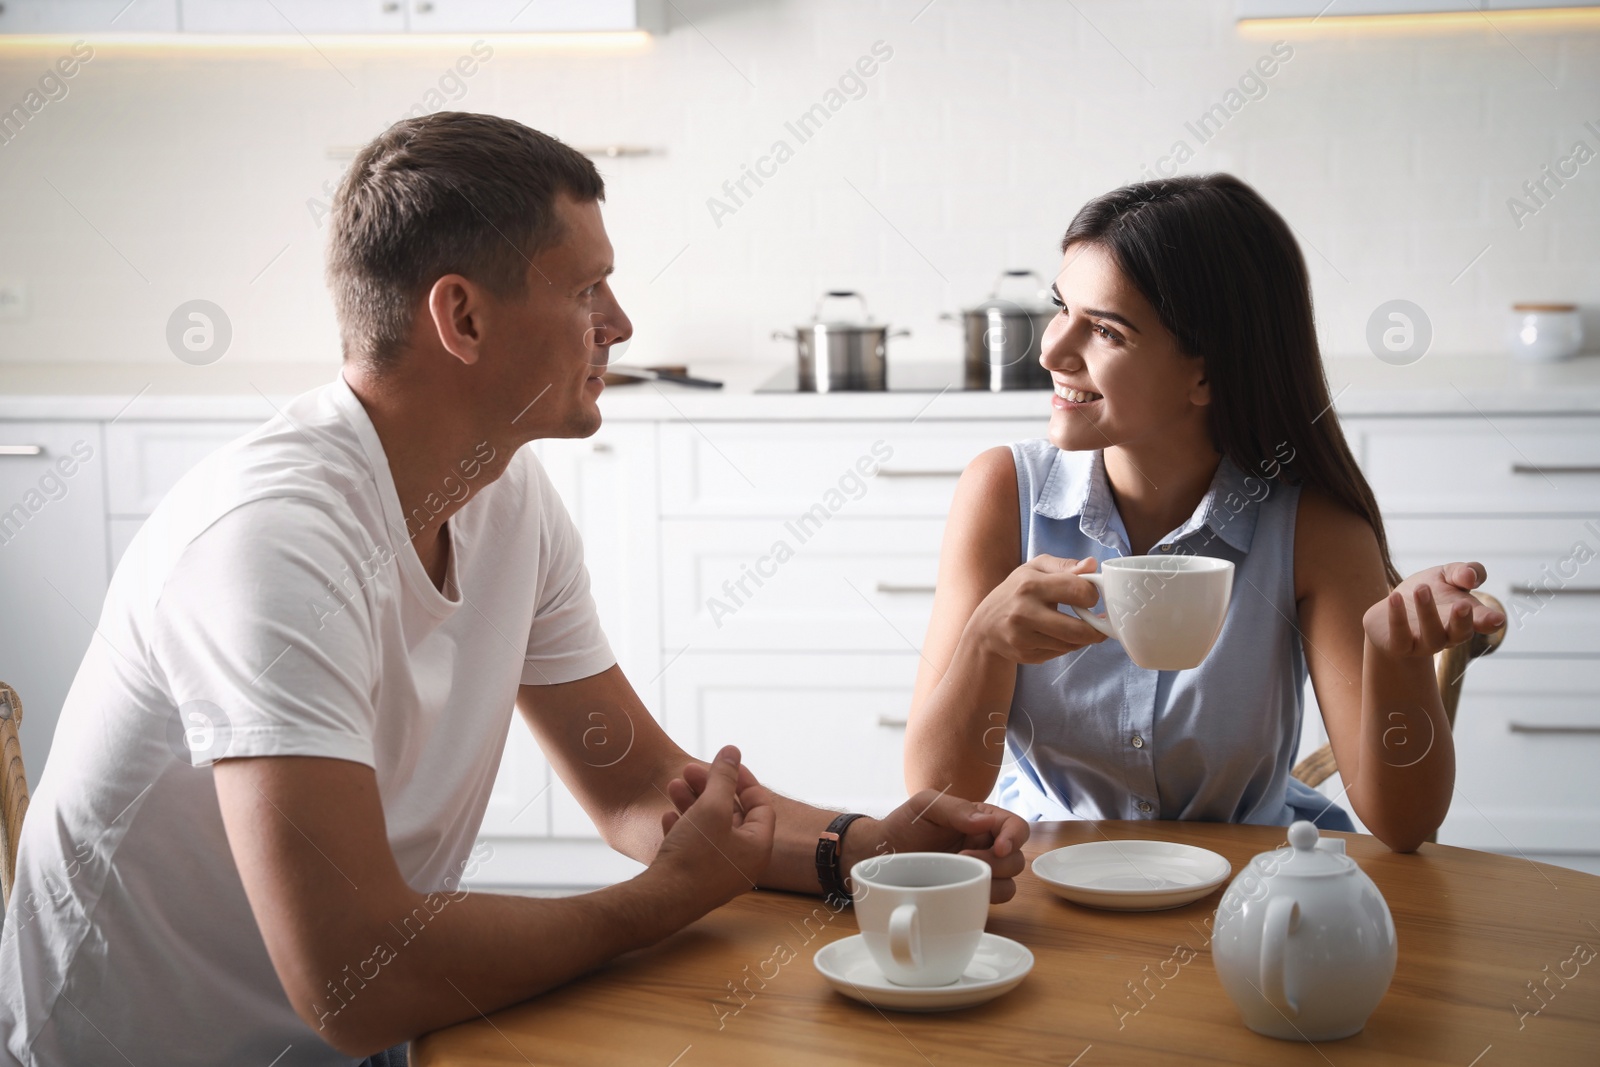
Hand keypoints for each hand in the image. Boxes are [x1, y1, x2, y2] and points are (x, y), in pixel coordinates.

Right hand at [652, 745, 775, 910]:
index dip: (742, 779)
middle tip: (688, 770)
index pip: (760, 804)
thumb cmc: (694, 856)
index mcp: (758, 847)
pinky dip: (683, 828)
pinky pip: (694, 847)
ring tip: (671, 786)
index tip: (723, 763)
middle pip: (731, 814)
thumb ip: (723, 777)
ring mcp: (719, 873)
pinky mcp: (695, 880)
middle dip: (709, 789)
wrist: (662, 901)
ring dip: (692, 804)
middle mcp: (743, 862)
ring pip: (709, 829)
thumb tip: (732, 751)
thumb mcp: (711, 807)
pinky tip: (666, 817)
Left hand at [843, 791, 1029, 903]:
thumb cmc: (902, 825)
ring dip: (992, 880)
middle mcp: (985, 845)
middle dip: (998, 862)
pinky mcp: (969, 893)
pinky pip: (992, 900)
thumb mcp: (925, 805)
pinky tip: (961, 890)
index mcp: (981, 819)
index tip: (998, 847)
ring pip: (1010, 882)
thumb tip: (987, 822)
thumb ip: (956, 808)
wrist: (878, 856)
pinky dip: (984, 897)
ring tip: (959, 873)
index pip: (1014, 826)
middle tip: (965, 858)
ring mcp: (978, 872)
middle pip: (1016, 857)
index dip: (1014, 836)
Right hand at [967, 554, 1107, 663]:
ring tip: (1081, 627)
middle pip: (1078, 629)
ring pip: (1071, 644)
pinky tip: (1061, 636)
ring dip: (1083, 638)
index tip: (1092, 596)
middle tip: (1100, 623)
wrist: (985, 626)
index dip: (1093, 594)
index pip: (1078, 590)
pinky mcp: (1025, 654)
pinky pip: (1060, 653)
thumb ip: (1064, 566)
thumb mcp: (1034, 569)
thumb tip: (1092, 564)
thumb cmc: (1015, 592)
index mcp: (1030, 584)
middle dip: (1097, 628)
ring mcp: (1023, 637)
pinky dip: (1067, 646)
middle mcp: (1024, 612)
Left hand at [1362, 561, 1505, 659]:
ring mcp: (1424, 643)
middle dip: (1463, 621)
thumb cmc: (1426, 592)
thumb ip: (1462, 572)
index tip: (1497, 618)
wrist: (1389, 612)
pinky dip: (1398, 618)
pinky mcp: (1399, 646)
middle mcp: (1448, 635)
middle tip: (1462, 605)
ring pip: (1432, 635)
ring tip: (1422, 588)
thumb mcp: (1445, 575)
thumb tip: (1470, 576)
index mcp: (1464, 618)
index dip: (1491, 621)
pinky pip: (1400, 637)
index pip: (1483, 621)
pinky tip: (1395, 597)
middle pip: (1461, 633)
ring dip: (1428, 612)